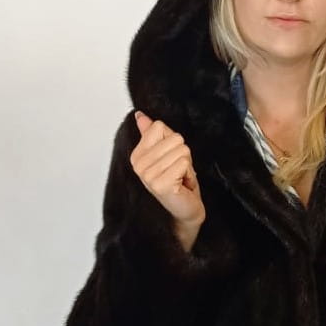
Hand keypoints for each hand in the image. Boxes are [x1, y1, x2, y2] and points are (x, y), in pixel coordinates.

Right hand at [131, 111, 205, 227]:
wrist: (185, 209)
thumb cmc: (177, 182)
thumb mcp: (165, 154)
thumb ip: (151, 134)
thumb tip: (140, 115)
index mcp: (137, 155)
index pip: (159, 126)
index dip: (172, 141)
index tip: (169, 158)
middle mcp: (139, 165)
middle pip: (174, 138)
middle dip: (182, 154)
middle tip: (177, 171)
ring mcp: (148, 176)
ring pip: (181, 150)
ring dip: (186, 165)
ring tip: (179, 177)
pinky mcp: (161, 184)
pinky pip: (184, 162)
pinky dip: (188, 173)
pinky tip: (181, 184)